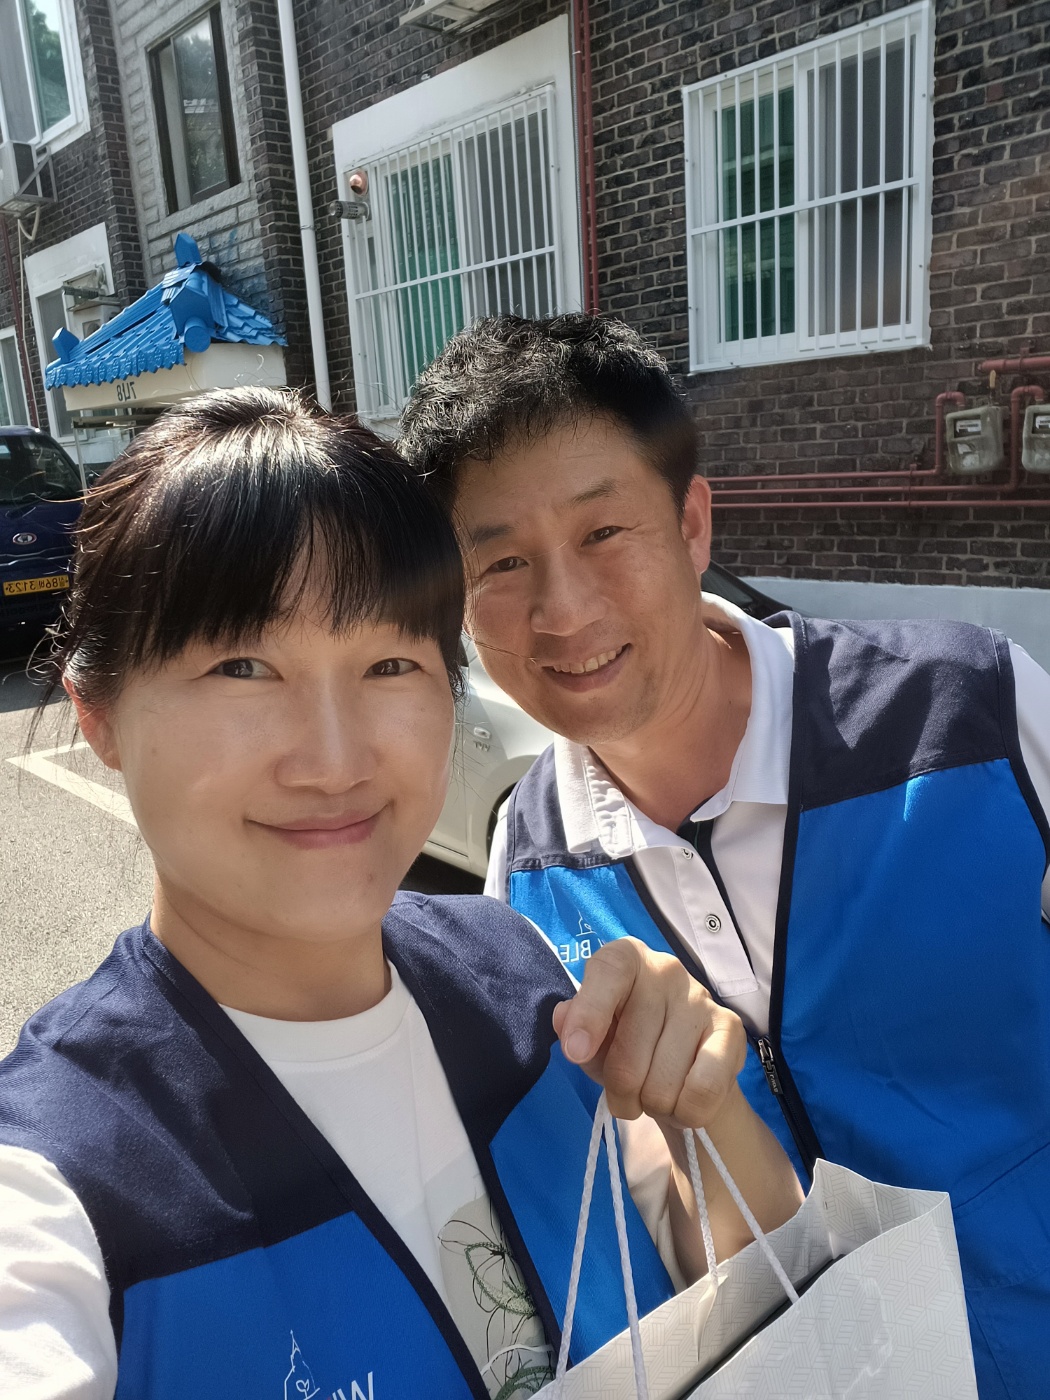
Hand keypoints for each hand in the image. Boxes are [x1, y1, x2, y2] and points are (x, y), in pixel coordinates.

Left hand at [551, 938, 745, 1128]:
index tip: (576, 1053)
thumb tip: (565, 1020)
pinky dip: (685, 1113)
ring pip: (663, 1082)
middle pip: (630, 1051)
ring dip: (652, 1105)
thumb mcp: (593, 1039)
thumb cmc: (627, 1044)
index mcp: (626, 959)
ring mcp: (702, 998)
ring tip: (654, 1094)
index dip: (589, 1014)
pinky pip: (702, 1091)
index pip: (609, 972)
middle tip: (624, 1093)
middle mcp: (666, 970)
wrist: (685, 1067)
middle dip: (620, 1089)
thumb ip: (573, 1028)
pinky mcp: (731, 1029)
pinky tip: (682, 1102)